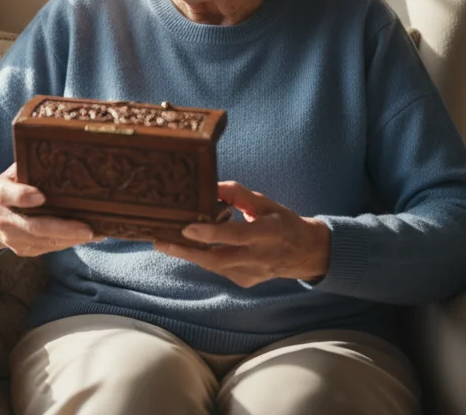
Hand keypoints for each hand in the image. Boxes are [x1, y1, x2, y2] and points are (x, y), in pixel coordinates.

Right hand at [0, 163, 100, 255]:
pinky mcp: (23, 250)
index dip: (24, 196)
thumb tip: (55, 156)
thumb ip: (26, 168)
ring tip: (96, 233)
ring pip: (45, 241)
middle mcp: (4, 220)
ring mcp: (13, 239)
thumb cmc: (6, 190)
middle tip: (87, 228)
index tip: (41, 196)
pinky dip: (68, 243)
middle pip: (35, 226)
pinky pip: (48, 248)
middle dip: (63, 228)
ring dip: (72, 239)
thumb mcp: (9, 175)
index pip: (10, 196)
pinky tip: (85, 237)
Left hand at [153, 181, 330, 287]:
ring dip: (190, 254)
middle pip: (218, 258)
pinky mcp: (246, 281)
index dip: (212, 233)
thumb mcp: (265, 202)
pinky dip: (204, 258)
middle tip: (160, 242)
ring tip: (165, 242)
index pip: (237, 235)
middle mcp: (260, 256)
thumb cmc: (282, 222)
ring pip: (214, 266)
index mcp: (269, 231)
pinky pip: (218, 269)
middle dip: (186, 252)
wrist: (305, 253)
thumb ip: (238, 194)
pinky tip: (192, 247)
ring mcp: (253, 273)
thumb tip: (211, 185)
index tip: (187, 228)